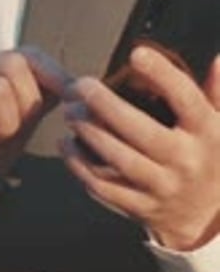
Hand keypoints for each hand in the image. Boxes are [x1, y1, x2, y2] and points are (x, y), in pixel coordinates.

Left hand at [59, 47, 219, 250]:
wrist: (206, 218)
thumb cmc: (208, 155)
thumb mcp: (219, 124)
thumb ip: (216, 92)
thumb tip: (218, 59)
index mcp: (206, 133)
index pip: (186, 99)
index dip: (162, 75)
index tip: (135, 53)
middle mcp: (185, 160)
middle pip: (141, 130)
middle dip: (105, 105)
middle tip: (81, 85)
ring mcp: (163, 187)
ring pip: (119, 160)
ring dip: (89, 133)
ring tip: (70, 111)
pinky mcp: (142, 207)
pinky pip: (106, 186)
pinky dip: (81, 166)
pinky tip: (67, 144)